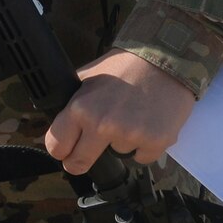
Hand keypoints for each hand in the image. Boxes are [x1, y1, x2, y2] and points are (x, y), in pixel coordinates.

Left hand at [43, 49, 194, 173]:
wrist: (166, 59)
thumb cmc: (126, 65)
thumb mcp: (90, 76)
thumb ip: (73, 99)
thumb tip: (58, 119)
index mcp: (81, 108)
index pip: (56, 145)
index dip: (60, 149)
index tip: (65, 151)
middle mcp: (103, 125)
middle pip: (79, 163)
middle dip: (80, 160)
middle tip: (88, 152)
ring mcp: (130, 136)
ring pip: (116, 156)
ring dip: (121, 144)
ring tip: (131, 118)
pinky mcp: (155, 142)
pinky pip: (141, 158)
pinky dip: (144, 147)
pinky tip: (147, 124)